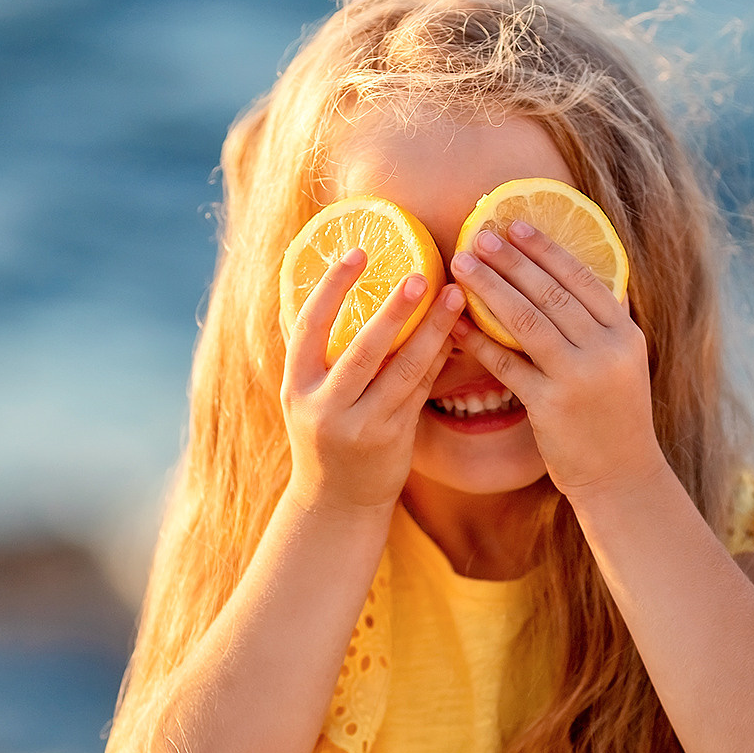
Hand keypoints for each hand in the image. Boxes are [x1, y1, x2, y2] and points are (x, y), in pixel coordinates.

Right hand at [281, 249, 464, 515]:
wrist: (336, 501)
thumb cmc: (326, 432)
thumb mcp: (308, 394)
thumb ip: (324, 353)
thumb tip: (345, 285)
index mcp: (295, 385)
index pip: (310, 326)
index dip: (332, 286)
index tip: (358, 251)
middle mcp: (324, 406)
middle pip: (363, 350)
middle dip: (394, 311)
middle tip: (422, 274)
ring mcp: (361, 426)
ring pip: (403, 371)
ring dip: (432, 331)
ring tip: (455, 296)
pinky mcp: (393, 439)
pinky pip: (421, 390)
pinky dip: (439, 359)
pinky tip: (457, 333)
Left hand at [449, 221, 666, 502]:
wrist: (622, 477)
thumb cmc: (614, 416)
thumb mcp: (621, 363)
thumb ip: (598, 324)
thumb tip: (561, 277)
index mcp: (625, 334)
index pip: (582, 278)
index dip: (546, 248)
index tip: (514, 224)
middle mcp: (605, 350)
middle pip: (550, 293)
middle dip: (510, 260)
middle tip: (476, 235)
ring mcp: (578, 378)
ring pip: (526, 321)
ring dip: (489, 288)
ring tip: (461, 264)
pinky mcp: (550, 406)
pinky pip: (506, 364)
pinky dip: (479, 340)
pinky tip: (455, 322)